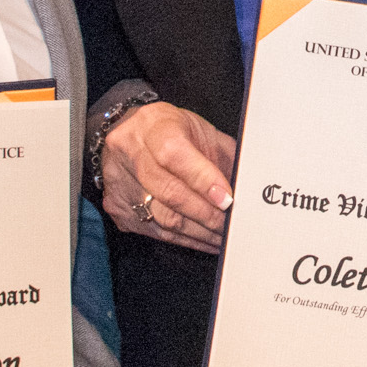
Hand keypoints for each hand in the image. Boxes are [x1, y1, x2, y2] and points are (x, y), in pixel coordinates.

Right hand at [101, 100, 235, 254]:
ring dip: (200, 232)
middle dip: (206, 213)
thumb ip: (223, 156)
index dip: (203, 179)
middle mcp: (131, 153)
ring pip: (162, 217)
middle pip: (168, 191)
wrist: (130, 134)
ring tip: (224, 236)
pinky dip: (187, 239)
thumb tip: (247, 187)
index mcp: (153, 126)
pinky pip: (156, 231)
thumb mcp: (200, 131)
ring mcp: (120, 183)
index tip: (226, 198)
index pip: (174, 155)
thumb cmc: (169, 131)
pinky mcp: (119, 208)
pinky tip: (206, 240)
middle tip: (231, 224)